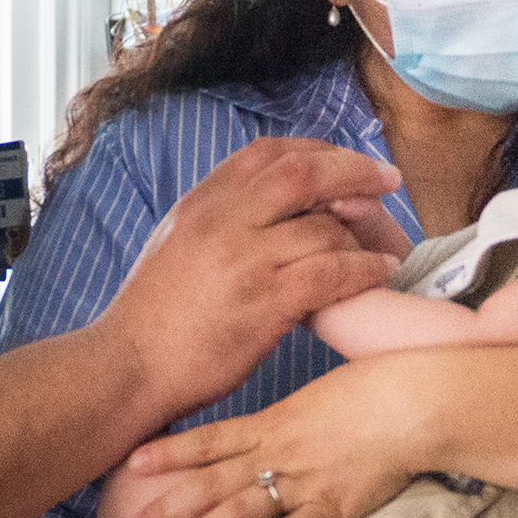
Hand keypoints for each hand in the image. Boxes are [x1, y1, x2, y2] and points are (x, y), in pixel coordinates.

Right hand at [102, 140, 401, 424]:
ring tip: (387, 240)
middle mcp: (223, 221)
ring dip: (365, 231)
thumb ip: (218, 215)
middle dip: (355, 170)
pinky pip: (331, 273)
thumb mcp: (177, 241)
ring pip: (323, 225)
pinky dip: (365, 269)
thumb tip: (258, 197)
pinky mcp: (264, 304)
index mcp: (202, 202)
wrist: (128, 366)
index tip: (347, 162)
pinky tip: (381, 271)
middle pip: (305, 173)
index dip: (318, 150)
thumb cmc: (153, 315)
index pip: (270, 153)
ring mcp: (244, 262)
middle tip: (389, 180)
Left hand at [123, 355, 437, 517]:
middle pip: (213, 481)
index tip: (132, 463)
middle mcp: (279, 452)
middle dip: (170, 506)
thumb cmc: (378, 389)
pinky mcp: (332, 507)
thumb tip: (288, 421)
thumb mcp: (325, 394)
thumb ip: (299, 415)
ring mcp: (303, 481)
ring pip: (241, 510)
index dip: (170, 451)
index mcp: (274, 421)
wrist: (415, 402)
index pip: (210, 437)